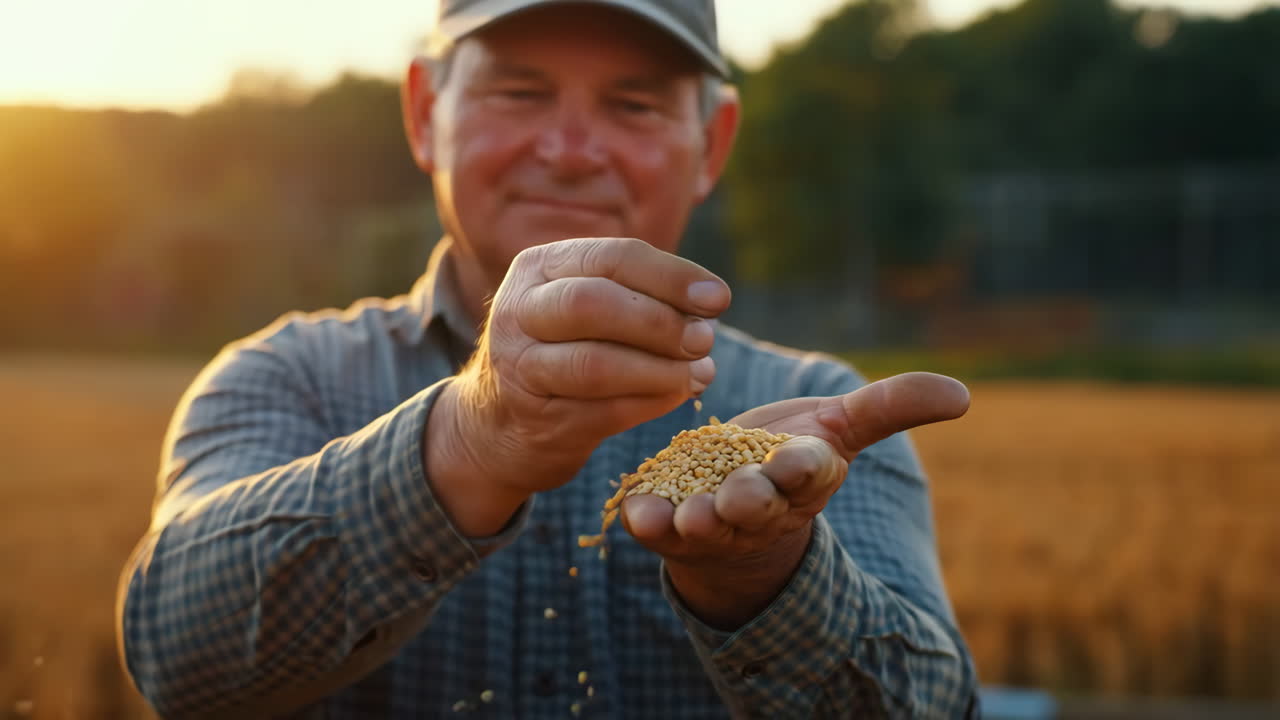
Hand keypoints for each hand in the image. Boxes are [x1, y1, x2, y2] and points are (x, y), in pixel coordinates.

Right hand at [427, 237, 730, 533]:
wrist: (497, 422)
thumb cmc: (563, 350)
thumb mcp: (586, 306)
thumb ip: (640, 295)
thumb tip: (710, 303)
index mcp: (539, 267)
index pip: (613, 257)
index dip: (671, 276)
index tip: (719, 298)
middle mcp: (519, 310)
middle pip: (593, 304)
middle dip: (660, 321)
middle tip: (704, 339)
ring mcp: (519, 367)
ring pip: (595, 364)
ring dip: (660, 369)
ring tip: (699, 373)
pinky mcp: (534, 419)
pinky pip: (603, 412)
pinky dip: (651, 403)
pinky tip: (677, 395)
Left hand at [621, 372, 969, 627]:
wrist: (731, 506)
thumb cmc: (785, 457)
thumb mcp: (837, 428)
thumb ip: (890, 407)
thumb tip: (963, 395)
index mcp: (802, 477)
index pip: (808, 473)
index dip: (804, 468)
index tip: (801, 458)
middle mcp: (759, 505)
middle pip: (757, 504)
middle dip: (750, 500)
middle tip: (740, 496)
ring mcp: (710, 520)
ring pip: (705, 522)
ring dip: (697, 520)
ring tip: (687, 515)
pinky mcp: (666, 522)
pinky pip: (655, 527)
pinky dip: (645, 522)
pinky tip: (633, 513)